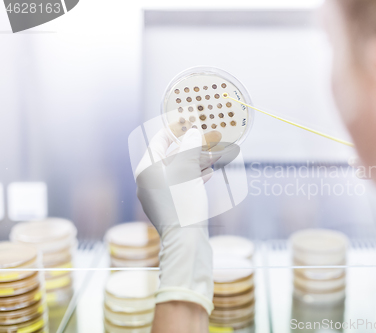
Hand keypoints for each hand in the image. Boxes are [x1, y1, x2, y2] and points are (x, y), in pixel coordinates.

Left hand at [135, 127, 219, 314]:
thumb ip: (189, 146)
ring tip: (214, 154)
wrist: (186, 242)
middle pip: (170, 156)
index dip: (174, 129)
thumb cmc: (183, 203)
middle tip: (207, 137)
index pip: (159, 141)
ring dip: (196, 161)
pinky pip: (182, 184)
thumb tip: (193, 132)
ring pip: (178, 171)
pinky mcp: (170, 207)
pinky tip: (208, 172)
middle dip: (191, 146)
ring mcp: (159, 196)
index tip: (188, 121)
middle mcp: (149, 181)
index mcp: (146, 169)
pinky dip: (194, 176)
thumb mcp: (187, 169)